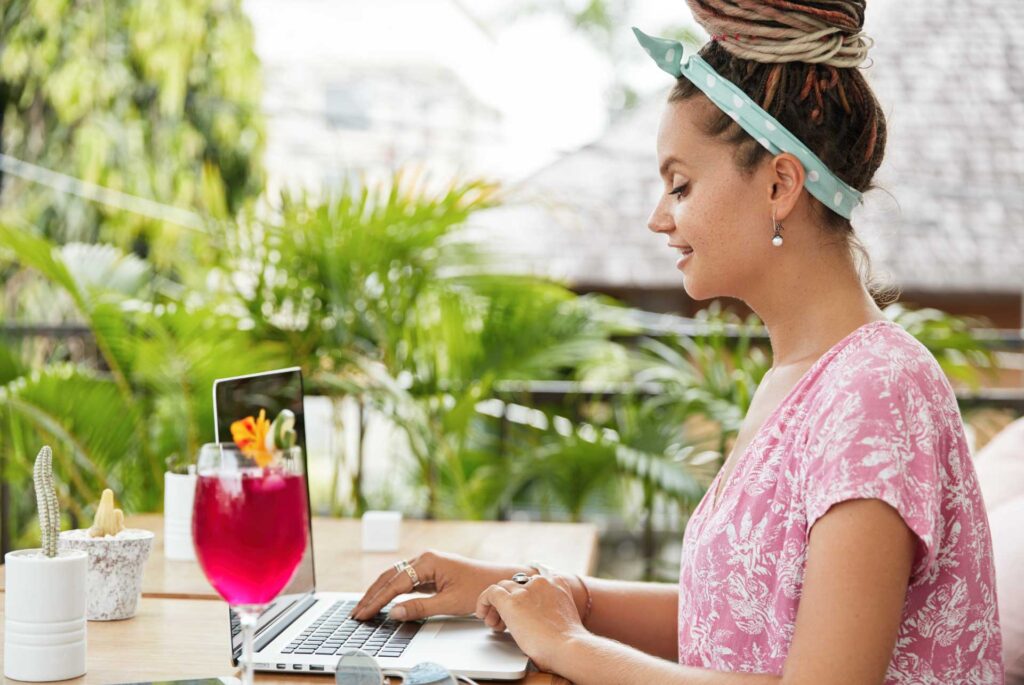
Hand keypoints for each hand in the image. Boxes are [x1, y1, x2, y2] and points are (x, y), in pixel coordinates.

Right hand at [352, 550, 530, 621]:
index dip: (376, 600)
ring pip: (395, 578)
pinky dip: (391, 591)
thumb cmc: (478, 588)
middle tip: (356, 613)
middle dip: (371, 595)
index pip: (394, 583)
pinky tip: (382, 601)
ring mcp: (426, 564)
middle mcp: (424, 558)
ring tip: (364, 608)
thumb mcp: (449, 603)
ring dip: (379, 592)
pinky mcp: (430, 572)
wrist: (499, 580)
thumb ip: (419, 608)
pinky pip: (405, 581)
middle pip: (389, 576)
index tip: (363, 613)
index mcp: (428, 561)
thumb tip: (393, 613)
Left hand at [475, 575, 586, 672]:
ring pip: (503, 587)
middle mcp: (541, 581)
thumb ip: (552, 608)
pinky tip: (482, 614)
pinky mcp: (511, 601)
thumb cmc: (568, 641)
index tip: (522, 610)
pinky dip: (483, 601)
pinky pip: (491, 593)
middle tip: (507, 620)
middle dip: (511, 600)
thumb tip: (539, 619)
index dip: (524, 596)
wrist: (567, 647)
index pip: (533, 581)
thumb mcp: (564, 614)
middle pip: (517, 584)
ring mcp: (525, 590)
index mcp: (557, 582)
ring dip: (498, 604)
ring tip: (496, 622)